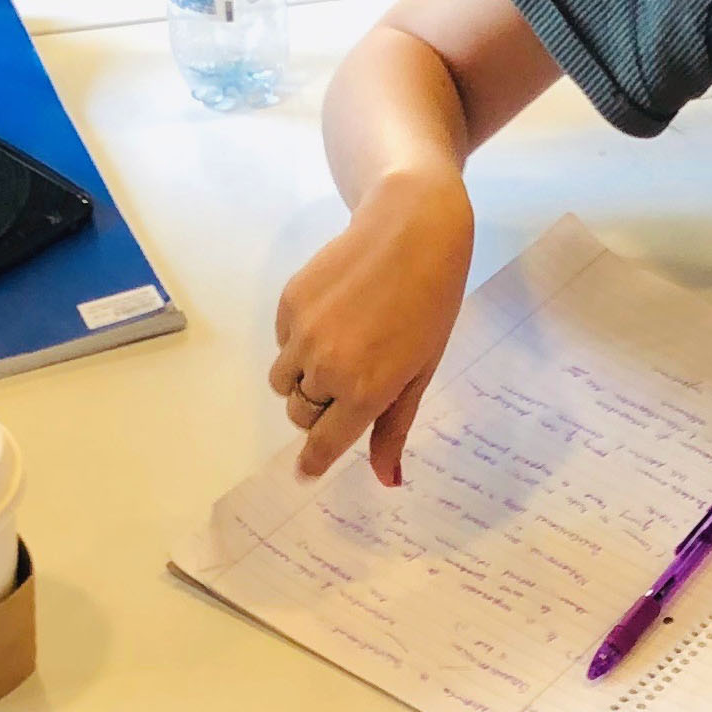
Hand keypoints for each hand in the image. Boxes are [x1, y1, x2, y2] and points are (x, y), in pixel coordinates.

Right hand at [267, 169, 473, 483]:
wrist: (411, 229)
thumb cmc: (429, 305)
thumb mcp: (420, 372)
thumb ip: (395, 427)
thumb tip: (388, 482)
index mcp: (365, 392)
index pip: (323, 444)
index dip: (313, 461)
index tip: (306, 470)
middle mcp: (326, 369)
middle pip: (301, 414)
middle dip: (318, 409)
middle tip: (349, 381)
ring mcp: (302, 335)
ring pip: (284, 381)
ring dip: (304, 378)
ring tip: (339, 346)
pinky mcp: (288, 305)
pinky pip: (282, 343)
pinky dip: (299, 342)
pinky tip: (333, 314)